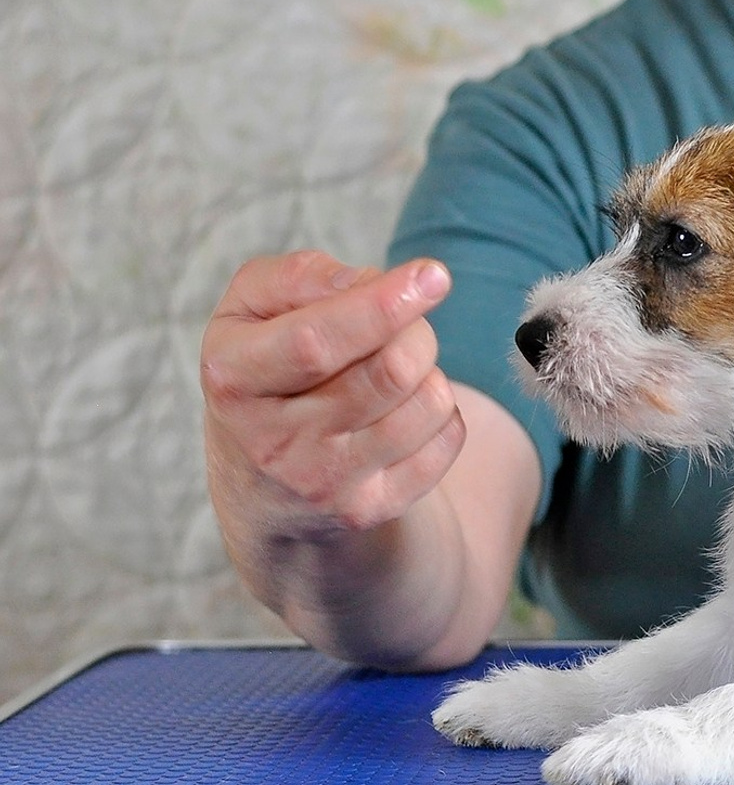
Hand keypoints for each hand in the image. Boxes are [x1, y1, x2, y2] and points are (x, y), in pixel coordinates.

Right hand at [201, 251, 463, 542]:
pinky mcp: (368, 509)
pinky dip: (443, 411)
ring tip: (395, 370)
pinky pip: (447, 440)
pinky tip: (403, 413)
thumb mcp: (250, 311)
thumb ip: (297, 277)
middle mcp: (273, 441)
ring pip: (428, 402)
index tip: (433, 275)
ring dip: (430, 369)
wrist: (262, 488)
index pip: (315, 342)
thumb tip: (366, 281)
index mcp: (233, 378)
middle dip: (416, 328)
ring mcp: (323, 483)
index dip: (381, 305)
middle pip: (391, 368)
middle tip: (405, 321)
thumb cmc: (265, 371)